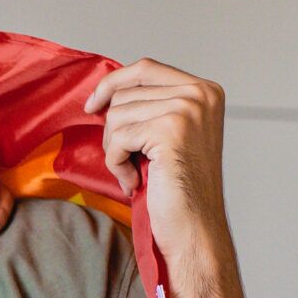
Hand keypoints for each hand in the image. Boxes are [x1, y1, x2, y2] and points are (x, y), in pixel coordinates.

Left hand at [85, 59, 232, 270]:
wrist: (195, 228)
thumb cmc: (179, 188)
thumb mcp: (170, 134)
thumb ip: (151, 105)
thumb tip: (105, 92)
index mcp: (205, 90)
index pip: (145, 68)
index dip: (113, 83)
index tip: (92, 105)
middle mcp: (200, 94)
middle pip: (126, 93)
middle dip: (116, 129)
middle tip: (130, 161)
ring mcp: (187, 109)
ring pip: (117, 115)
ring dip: (116, 149)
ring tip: (135, 172)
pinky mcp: (170, 130)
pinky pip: (118, 138)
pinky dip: (116, 164)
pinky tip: (135, 181)